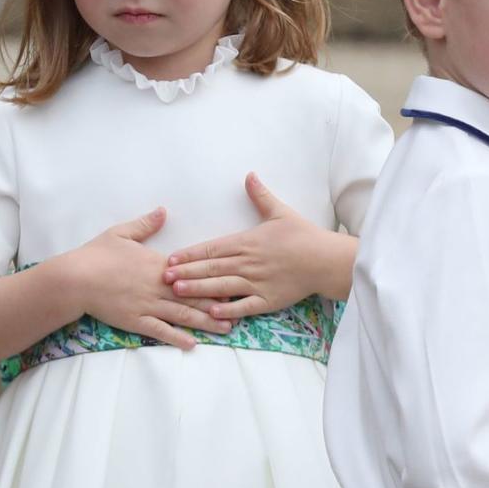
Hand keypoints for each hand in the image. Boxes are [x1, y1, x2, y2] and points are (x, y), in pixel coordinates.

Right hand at [66, 208, 230, 350]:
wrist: (75, 278)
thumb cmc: (96, 254)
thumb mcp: (122, 233)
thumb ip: (146, 224)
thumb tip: (163, 211)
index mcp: (158, 265)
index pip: (193, 272)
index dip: (214, 277)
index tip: (235, 280)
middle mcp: (158, 286)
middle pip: (194, 296)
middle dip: (219, 303)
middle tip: (242, 308)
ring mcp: (148, 305)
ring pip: (182, 315)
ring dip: (206, 323)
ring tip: (227, 329)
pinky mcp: (135, 321)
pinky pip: (160, 331)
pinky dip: (177, 338)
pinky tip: (192, 344)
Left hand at [163, 173, 355, 318]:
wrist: (325, 260)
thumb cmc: (303, 236)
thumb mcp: (280, 212)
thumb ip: (261, 195)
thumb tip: (249, 175)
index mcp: (247, 241)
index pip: (212, 248)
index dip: (190, 254)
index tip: (171, 258)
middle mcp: (248, 263)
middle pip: (211, 268)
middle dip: (186, 272)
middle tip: (163, 277)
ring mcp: (257, 283)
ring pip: (222, 286)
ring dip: (198, 289)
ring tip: (178, 291)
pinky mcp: (268, 300)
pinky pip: (244, 306)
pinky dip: (228, 309)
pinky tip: (212, 312)